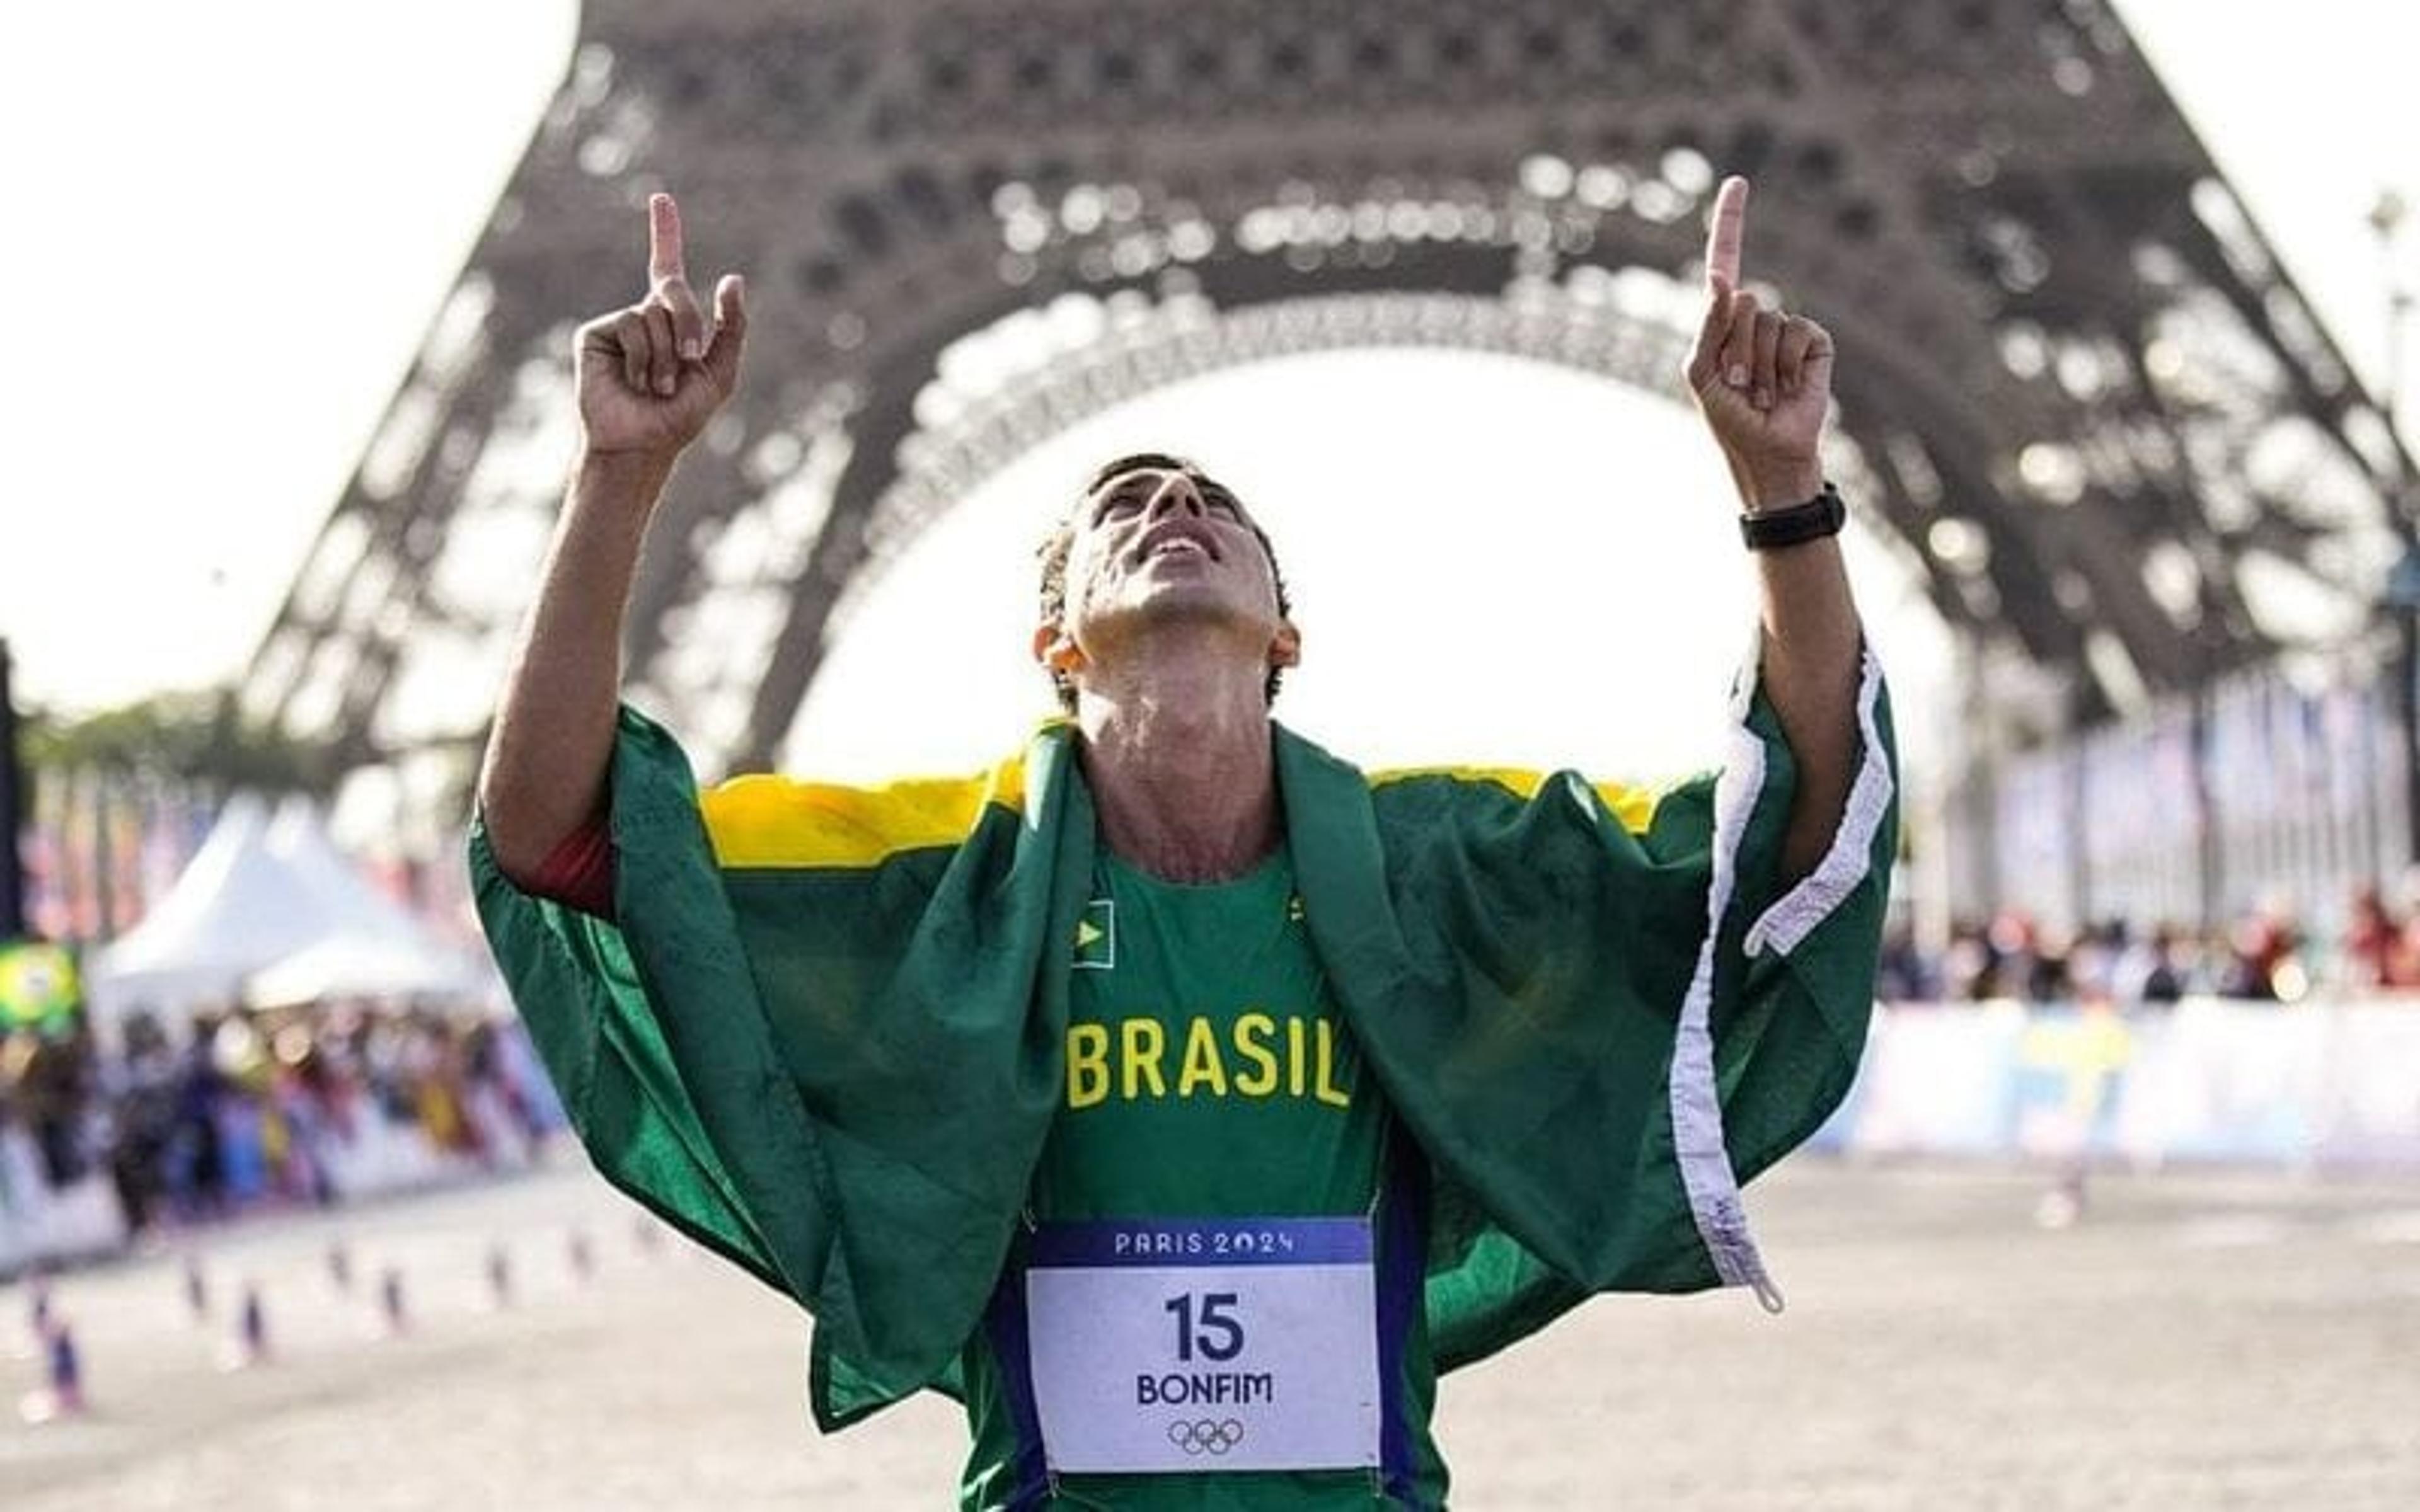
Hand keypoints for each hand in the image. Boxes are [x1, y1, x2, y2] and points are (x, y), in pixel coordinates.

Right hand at [574, 193, 747, 460]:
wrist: (643, 444)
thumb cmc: (680, 417)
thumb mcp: (720, 373)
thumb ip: (732, 327)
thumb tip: (732, 278)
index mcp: (672, 321)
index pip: (667, 268)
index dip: (665, 233)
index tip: (660, 197)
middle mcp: (643, 316)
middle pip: (674, 289)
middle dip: (690, 323)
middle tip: (690, 360)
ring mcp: (618, 324)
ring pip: (654, 312)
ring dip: (667, 355)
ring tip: (656, 386)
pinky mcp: (596, 335)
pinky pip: (631, 324)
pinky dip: (643, 357)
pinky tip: (635, 382)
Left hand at [1683, 177, 1832, 509]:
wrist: (1769, 455)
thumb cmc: (1728, 419)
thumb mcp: (1702, 373)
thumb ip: (1708, 325)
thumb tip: (1723, 280)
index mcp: (1722, 322)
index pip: (1725, 261)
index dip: (1730, 223)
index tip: (1738, 181)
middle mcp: (1755, 320)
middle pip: (1741, 301)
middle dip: (1735, 347)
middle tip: (1738, 384)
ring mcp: (1786, 331)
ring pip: (1768, 321)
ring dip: (1759, 364)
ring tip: (1760, 392)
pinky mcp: (1816, 345)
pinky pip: (1800, 333)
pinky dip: (1789, 365)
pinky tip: (1788, 388)